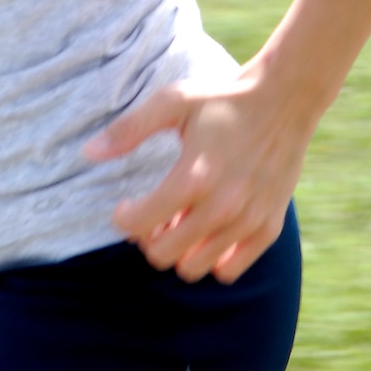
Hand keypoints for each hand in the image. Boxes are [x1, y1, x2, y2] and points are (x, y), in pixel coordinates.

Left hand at [83, 65, 310, 283]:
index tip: (126, 206)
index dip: (124, 219)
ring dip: (179, 250)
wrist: (283, 100)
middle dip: (148, 238)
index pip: (140, 224)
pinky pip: (229, 271)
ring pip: (194, 268)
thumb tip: (88, 153)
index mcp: (193, 176)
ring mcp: (248, 221)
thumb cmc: (222, 100)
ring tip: (180, 223)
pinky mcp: (269, 228)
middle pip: (163, 254)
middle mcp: (222, 206)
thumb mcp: (172, 102)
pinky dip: (212, 259)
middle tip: (152, 216)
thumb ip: (128, 129)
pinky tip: (207, 232)